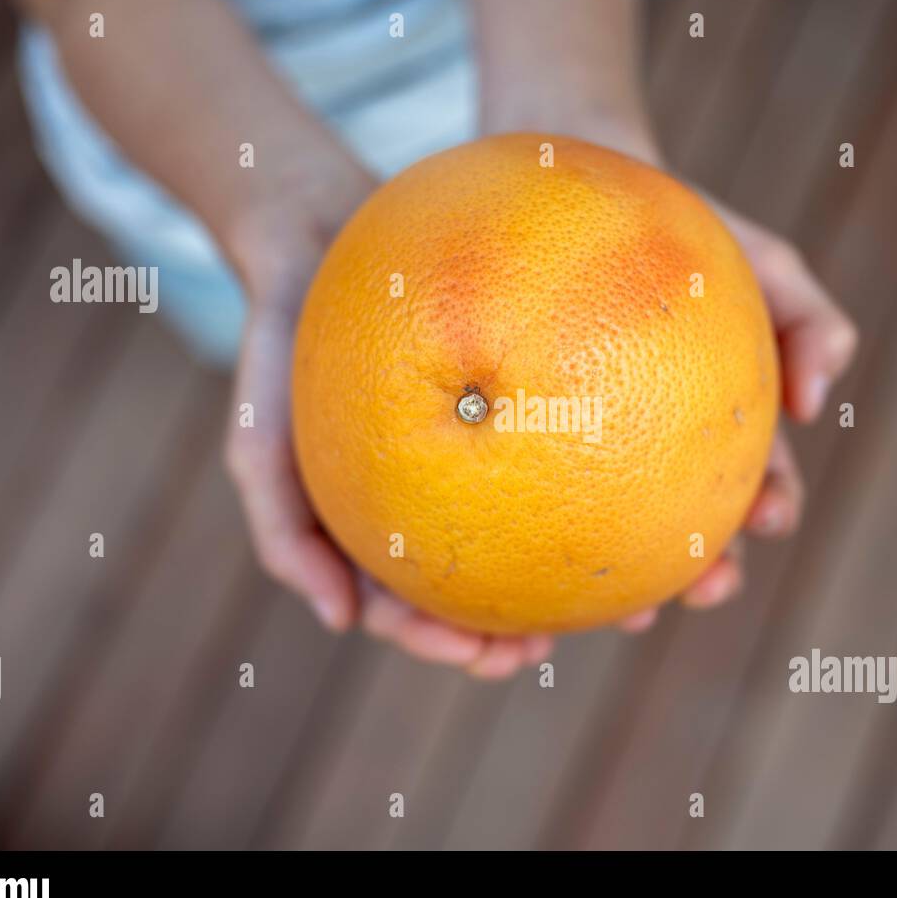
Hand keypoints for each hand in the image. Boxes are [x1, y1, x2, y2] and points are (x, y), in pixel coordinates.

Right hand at [221, 173, 566, 678]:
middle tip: (546, 646)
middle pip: (476, 586)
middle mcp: (427, 497)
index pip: (410, 608)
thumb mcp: (257, 439)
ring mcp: (469, 450)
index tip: (483, 657)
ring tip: (615, 598)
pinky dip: (595, 478)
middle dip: (512, 632)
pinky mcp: (510, 395)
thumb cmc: (280, 351)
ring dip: (570, 575)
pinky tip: (639, 491)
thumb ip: (282, 532)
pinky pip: (557, 443)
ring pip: (529, 528)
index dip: (446, 642)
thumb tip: (338, 623)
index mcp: (375, 523)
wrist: (315, 240)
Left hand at [516, 122, 858, 623]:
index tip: (768, 519)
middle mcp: (669, 452)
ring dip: (633, 584)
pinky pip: (538, 492)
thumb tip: (816, 401)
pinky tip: (533, 563)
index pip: (760, 481)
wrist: (589, 200)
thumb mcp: (763, 262)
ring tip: (627, 609)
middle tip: (705, 588)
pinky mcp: (539, 445)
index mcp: (725, 426)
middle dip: (709, 572)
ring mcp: (603, 453)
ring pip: (619, 535)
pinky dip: (547, 539)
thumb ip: (809, 319)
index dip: (770, 507)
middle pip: (696, 530)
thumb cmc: (685, 235)